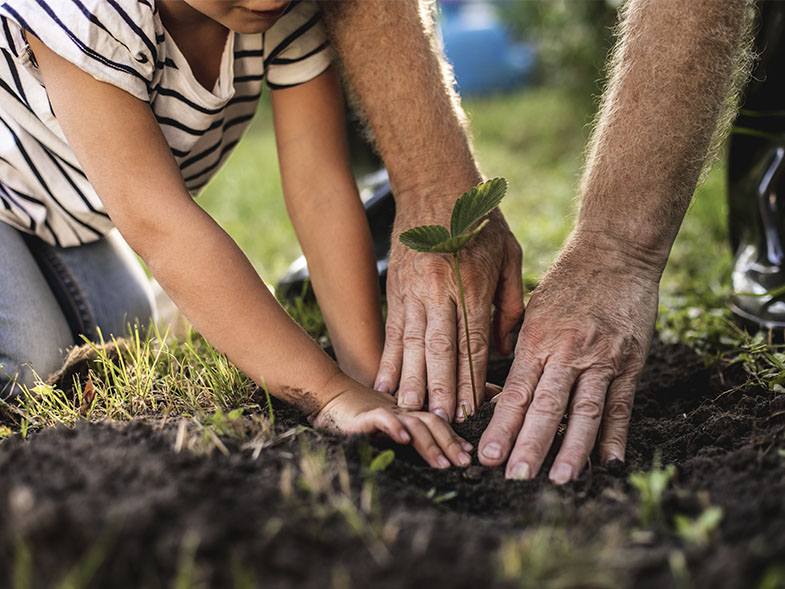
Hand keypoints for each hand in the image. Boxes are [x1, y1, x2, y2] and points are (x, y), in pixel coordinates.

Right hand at [312, 381, 473, 468]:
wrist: (327, 396)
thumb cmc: (357, 416)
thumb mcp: (386, 426)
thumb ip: (405, 434)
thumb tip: (424, 451)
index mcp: (408, 414)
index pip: (437, 422)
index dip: (454, 437)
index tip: (468, 454)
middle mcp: (401, 410)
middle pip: (433, 422)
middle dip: (451, 443)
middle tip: (464, 463)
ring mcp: (385, 411)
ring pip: (414, 423)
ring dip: (431, 444)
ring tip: (443, 463)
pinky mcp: (364, 415)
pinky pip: (382, 419)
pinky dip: (395, 427)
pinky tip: (404, 439)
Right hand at [374, 207, 524, 422]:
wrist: (436, 184)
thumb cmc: (481, 221)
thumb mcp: (509, 254)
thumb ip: (510, 302)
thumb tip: (505, 346)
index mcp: (474, 283)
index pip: (473, 341)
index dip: (471, 378)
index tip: (471, 409)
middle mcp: (441, 290)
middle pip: (441, 348)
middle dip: (440, 388)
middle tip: (440, 421)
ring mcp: (414, 289)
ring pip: (412, 343)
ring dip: (411, 380)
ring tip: (409, 411)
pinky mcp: (396, 288)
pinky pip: (392, 330)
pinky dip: (388, 359)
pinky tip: (384, 383)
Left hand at [478, 233, 659, 482]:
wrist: (614, 253)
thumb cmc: (565, 284)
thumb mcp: (533, 313)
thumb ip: (521, 354)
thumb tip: (503, 399)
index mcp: (537, 339)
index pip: (516, 392)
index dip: (502, 426)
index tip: (487, 456)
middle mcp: (568, 351)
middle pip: (547, 407)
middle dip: (529, 445)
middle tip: (515, 476)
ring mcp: (603, 358)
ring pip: (585, 411)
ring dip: (571, 449)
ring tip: (559, 479)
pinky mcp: (630, 362)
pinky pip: (621, 405)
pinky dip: (615, 436)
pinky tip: (607, 463)